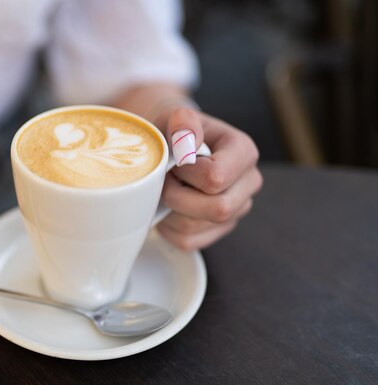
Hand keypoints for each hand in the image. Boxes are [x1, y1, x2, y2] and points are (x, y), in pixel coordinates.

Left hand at [157, 108, 262, 250]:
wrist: (170, 148)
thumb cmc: (175, 133)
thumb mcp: (176, 118)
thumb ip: (183, 120)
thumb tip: (186, 132)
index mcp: (244, 153)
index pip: (216, 178)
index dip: (185, 173)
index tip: (173, 161)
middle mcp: (248, 183)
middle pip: (217, 209)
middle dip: (178, 196)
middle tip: (163, 179)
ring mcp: (236, 210)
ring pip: (196, 227)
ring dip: (169, 210)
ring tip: (164, 189)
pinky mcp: (217, 231)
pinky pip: (187, 241)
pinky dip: (167, 228)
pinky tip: (166, 206)